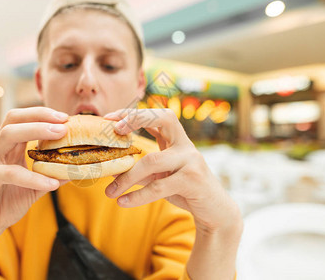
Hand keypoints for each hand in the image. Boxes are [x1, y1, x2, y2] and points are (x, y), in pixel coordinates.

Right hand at [0, 107, 68, 249]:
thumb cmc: (2, 207)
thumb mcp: (33, 189)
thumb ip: (49, 176)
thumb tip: (76, 169)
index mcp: (6, 149)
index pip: (22, 120)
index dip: (43, 115)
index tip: (66, 118)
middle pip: (14, 119)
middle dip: (40, 115)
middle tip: (64, 121)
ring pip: (9, 135)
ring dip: (37, 130)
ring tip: (60, 134)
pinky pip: (10, 172)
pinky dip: (33, 177)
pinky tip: (52, 184)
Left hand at [104, 108, 240, 232]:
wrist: (215, 211)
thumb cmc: (185, 190)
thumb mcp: (161, 177)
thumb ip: (142, 171)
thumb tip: (112, 170)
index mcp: (178, 140)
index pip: (157, 116)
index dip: (134, 113)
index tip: (110, 117)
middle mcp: (186, 145)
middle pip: (162, 119)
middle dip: (136, 119)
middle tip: (113, 131)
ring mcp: (191, 161)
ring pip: (152, 160)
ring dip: (127, 177)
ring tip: (109, 192)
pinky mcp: (193, 180)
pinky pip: (159, 186)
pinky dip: (138, 195)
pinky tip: (123, 202)